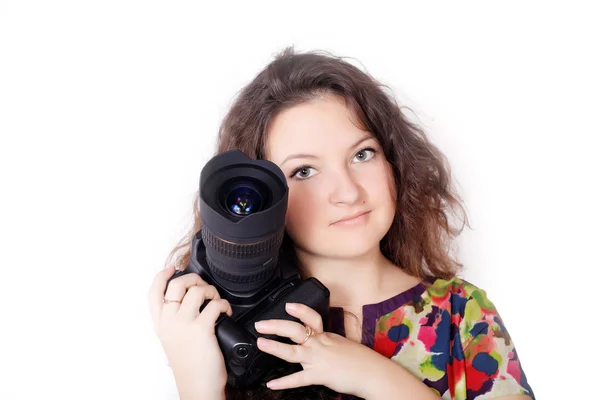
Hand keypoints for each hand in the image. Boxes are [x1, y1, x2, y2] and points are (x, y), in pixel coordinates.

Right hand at [148, 266, 232, 398]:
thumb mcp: (172, 343)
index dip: (161, 276)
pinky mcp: (201, 327)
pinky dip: (224, 304)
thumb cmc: (189, 367)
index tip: (171, 268)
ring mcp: (184, 323)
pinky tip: (226, 312)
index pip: (153, 293)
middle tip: (204, 287)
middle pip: (177, 284)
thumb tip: (183, 306)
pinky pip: (215, 304)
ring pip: (197, 290)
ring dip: (212, 291)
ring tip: (217, 301)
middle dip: (194, 279)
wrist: (198, 387)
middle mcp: (169, 321)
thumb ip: (173, 324)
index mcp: (160, 325)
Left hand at [254, 302, 382, 397]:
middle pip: (296, 330)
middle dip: (276, 325)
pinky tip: (272, 385)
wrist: (373, 372)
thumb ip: (328, 341)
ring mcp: (318, 359)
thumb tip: (319, 341)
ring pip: (293, 351)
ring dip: (275, 347)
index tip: (287, 305)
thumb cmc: (361, 360)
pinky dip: (284, 383)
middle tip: (261, 324)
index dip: (299, 310)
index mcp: (326, 336)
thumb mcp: (343, 343)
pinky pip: (299, 379)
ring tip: (261, 343)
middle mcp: (320, 344)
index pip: (312, 318)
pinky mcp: (319, 375)